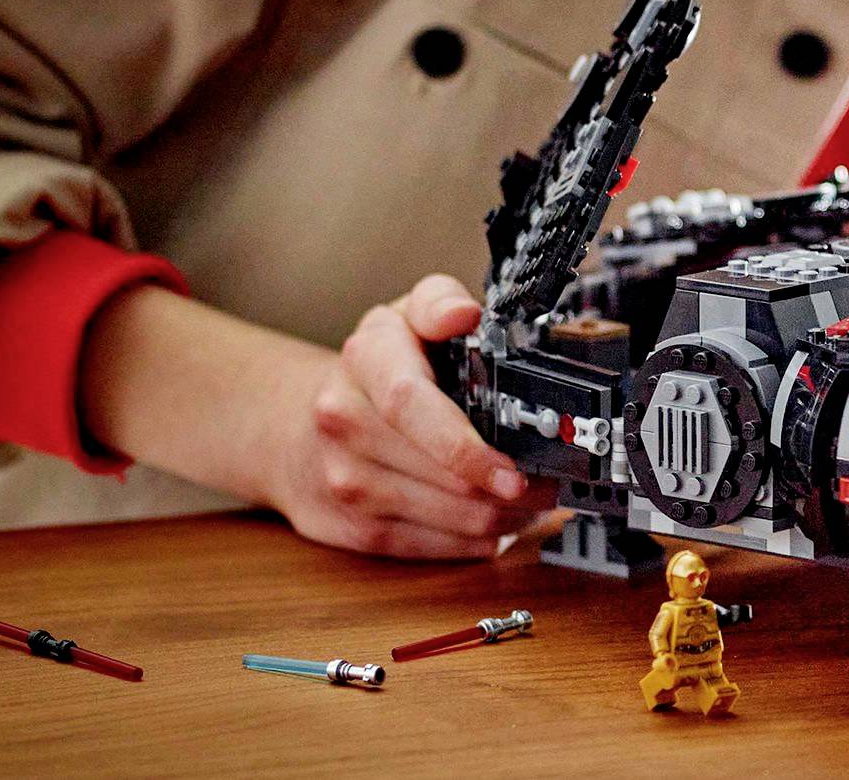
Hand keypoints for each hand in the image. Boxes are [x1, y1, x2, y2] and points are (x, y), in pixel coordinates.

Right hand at [271, 274, 557, 559]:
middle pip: (440, 474)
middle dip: (510, 488)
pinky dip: (473, 540)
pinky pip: (429, 547)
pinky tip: (499, 522)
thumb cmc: (372, 367)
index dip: (467, 446)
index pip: (411, 405)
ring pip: (444, 519)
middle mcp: (346, 422)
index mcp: (367, 359)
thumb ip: (439, 302)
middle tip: (553, 482)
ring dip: (502, 517)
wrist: (296, 425)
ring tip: (536, 501)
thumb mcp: (404, 314)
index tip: (514, 469)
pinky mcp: (354, 529)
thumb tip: (465, 314)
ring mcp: (346, 481)